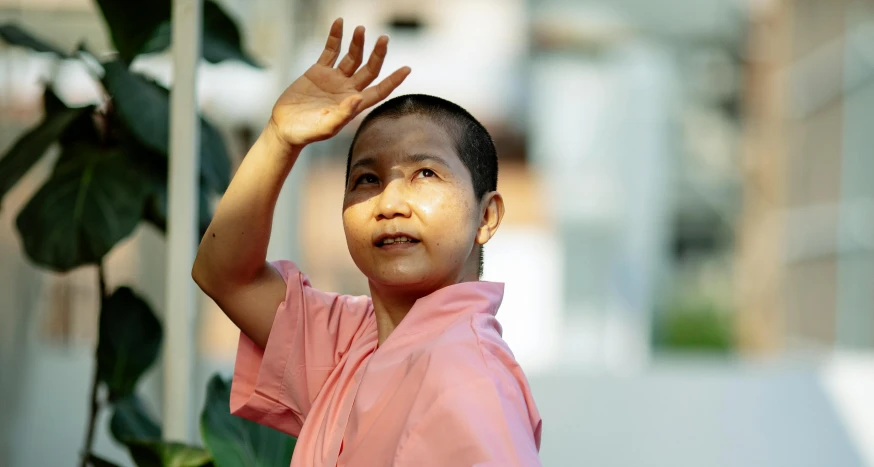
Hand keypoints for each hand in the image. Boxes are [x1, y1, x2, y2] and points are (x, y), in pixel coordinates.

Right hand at [268, 18, 410, 148]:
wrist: (285, 127)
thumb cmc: (307, 133)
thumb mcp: (326, 127)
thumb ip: (343, 114)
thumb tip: (359, 98)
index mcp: (354, 104)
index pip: (380, 90)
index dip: (393, 80)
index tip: (407, 68)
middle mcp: (348, 89)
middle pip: (369, 69)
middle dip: (378, 54)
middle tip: (384, 39)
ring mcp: (334, 79)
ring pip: (352, 57)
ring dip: (357, 43)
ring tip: (361, 29)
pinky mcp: (318, 71)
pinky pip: (330, 51)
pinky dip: (335, 37)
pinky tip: (339, 23)